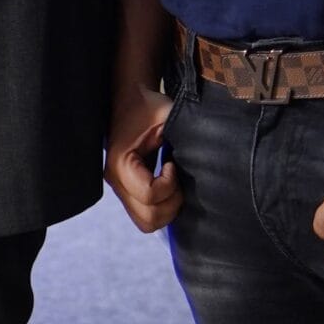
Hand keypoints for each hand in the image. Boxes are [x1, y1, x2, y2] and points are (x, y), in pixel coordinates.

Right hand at [105, 89, 181, 232]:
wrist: (129, 100)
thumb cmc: (149, 107)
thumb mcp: (167, 116)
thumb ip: (185, 135)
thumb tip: (208, 157)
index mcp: (120, 163)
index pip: (149, 194)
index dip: (170, 184)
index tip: (173, 163)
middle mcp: (115, 181)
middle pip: (148, 218)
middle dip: (171, 202)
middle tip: (176, 179)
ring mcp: (119, 189)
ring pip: (146, 223)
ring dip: (167, 210)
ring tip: (172, 185)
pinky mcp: (126, 192)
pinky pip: (144, 216)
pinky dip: (161, 209)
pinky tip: (166, 186)